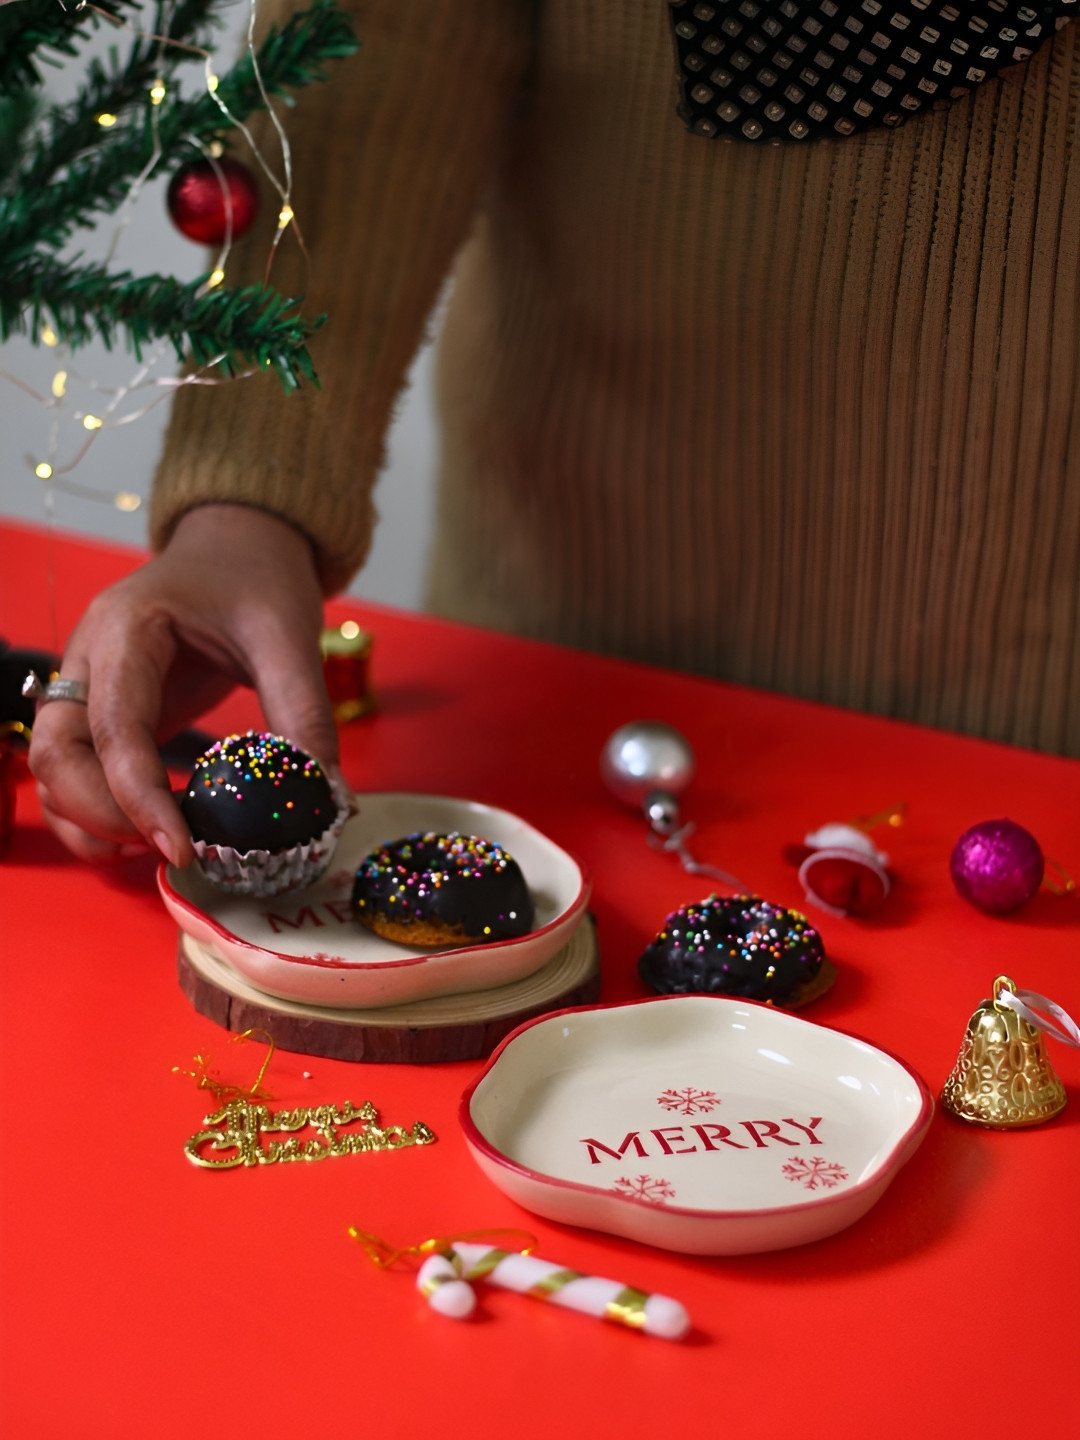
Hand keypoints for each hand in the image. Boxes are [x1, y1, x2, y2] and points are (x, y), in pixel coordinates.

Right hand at [28, 504, 340, 866]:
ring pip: (51, 771)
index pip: (114, 726)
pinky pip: (77, 772)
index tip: (182, 848)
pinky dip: (98, 813)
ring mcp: (89, 686)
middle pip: (56, 754)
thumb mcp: (288, 636)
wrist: (241, 544)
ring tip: (161, 848)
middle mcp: (89, 658)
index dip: (138, 797)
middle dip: (102, 816)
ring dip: (90, 822)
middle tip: (172, 850)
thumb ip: (305, 715)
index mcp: (126, 628)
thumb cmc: (257, 577)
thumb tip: (329, 798)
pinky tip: (149, 832)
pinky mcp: (104, 711)